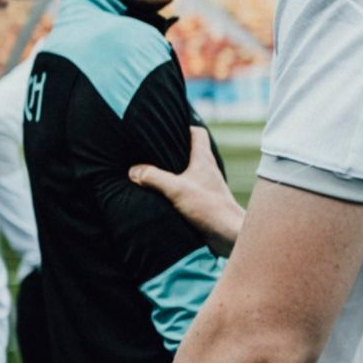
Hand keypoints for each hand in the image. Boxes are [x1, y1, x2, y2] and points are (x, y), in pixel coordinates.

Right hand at [130, 126, 244, 256]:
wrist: (229, 236)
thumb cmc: (210, 208)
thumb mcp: (176, 189)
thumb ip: (154, 177)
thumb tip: (133, 171)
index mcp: (204, 159)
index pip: (198, 133)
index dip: (184, 127)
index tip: (168, 128)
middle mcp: (208, 170)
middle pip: (193, 151)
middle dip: (175, 149)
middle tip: (156, 150)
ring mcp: (208, 186)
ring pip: (191, 171)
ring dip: (176, 171)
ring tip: (157, 173)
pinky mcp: (206, 202)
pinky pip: (191, 189)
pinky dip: (179, 189)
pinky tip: (166, 196)